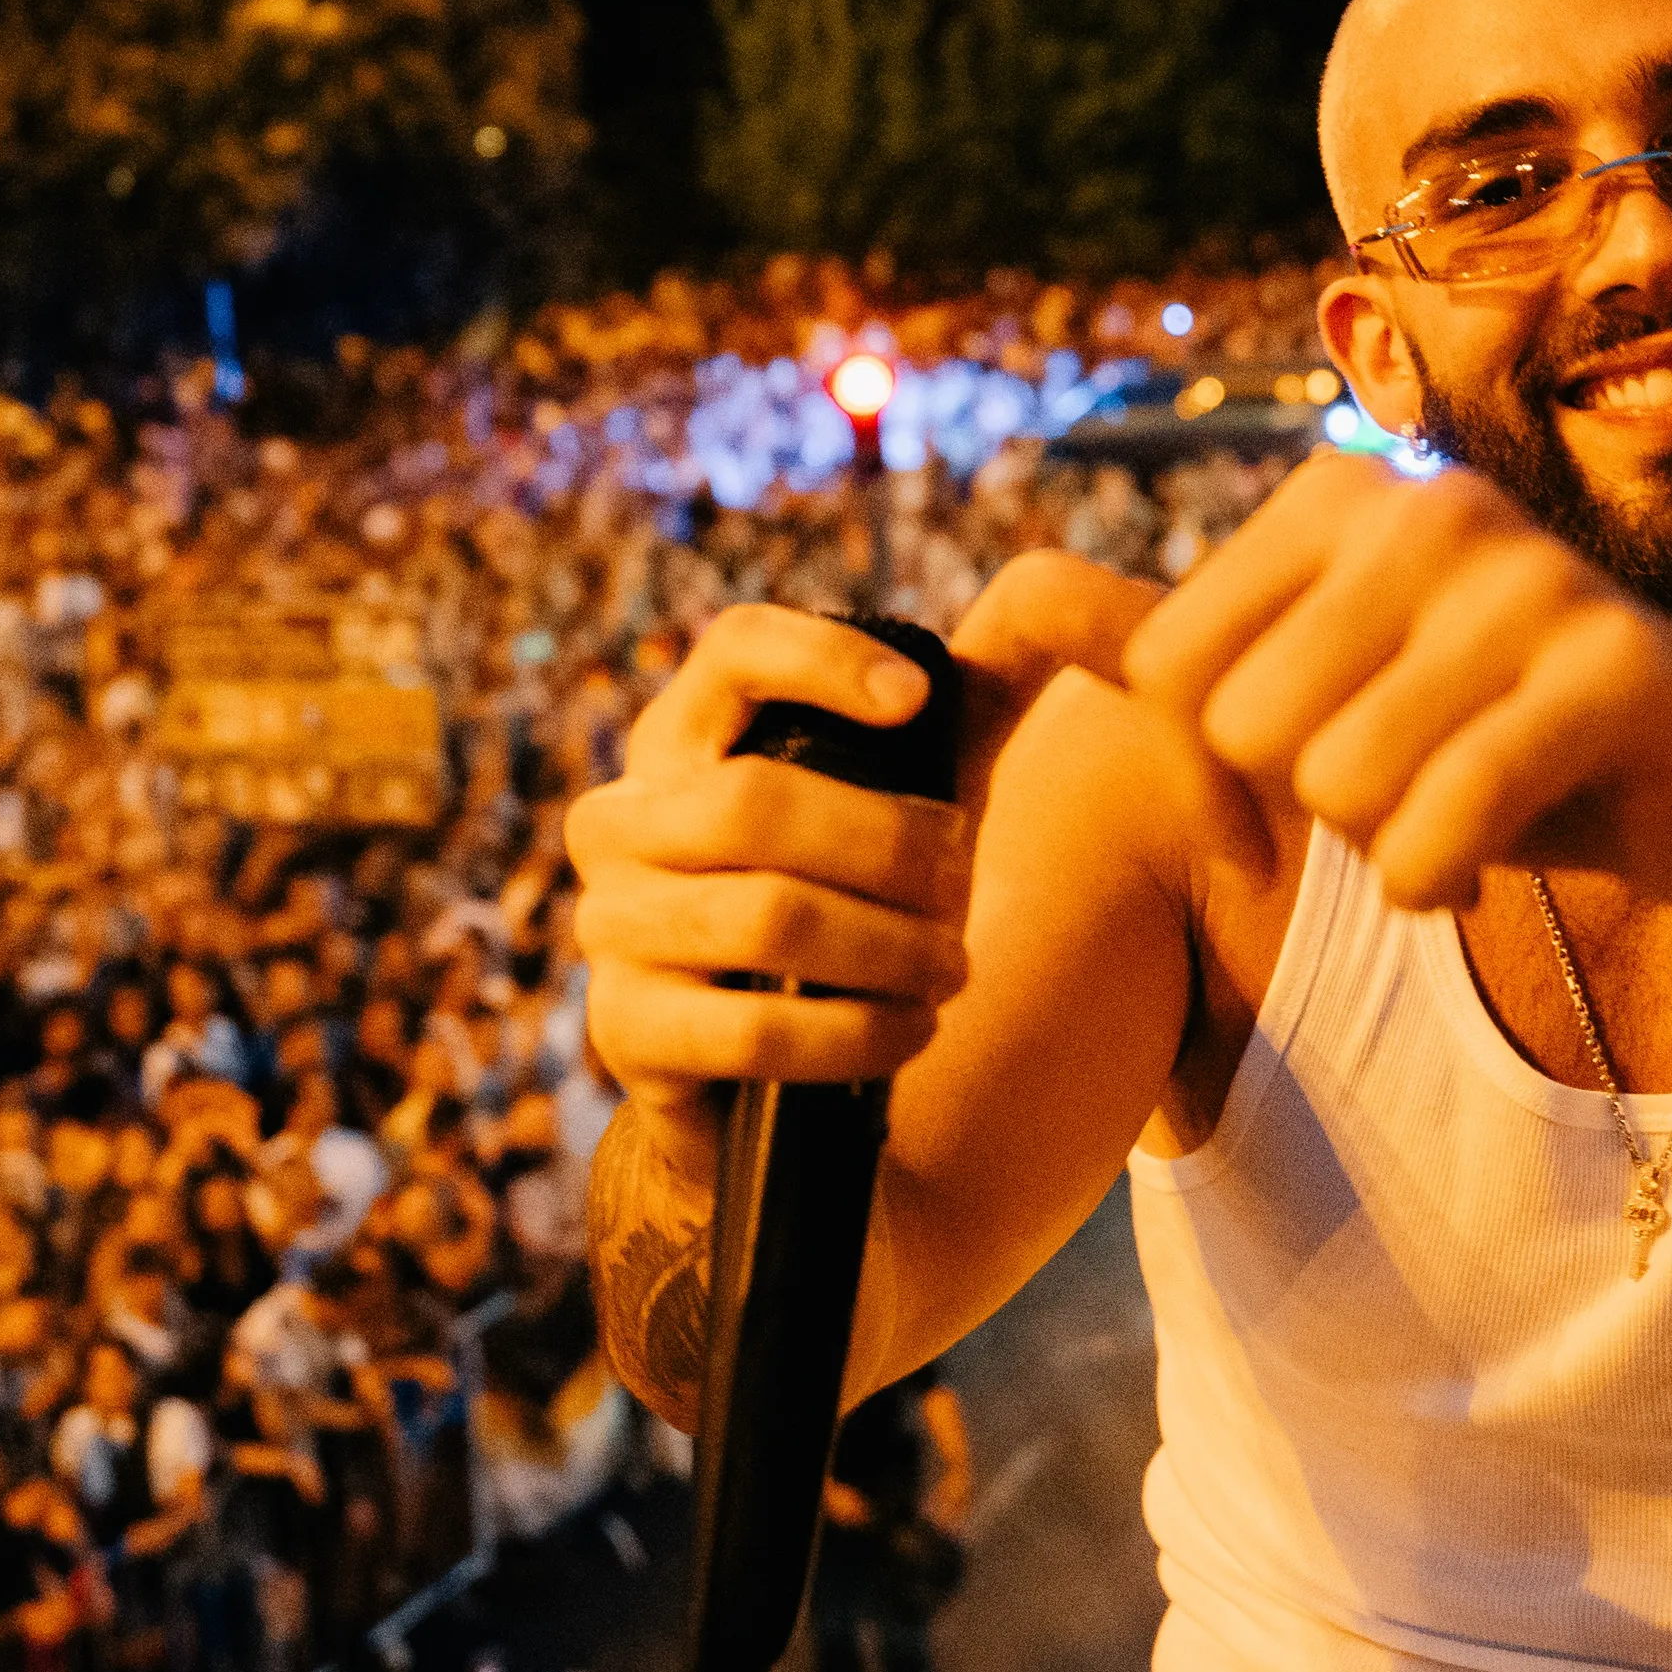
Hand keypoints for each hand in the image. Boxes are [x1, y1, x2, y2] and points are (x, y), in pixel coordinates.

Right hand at [566, 561, 1149, 1144]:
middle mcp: (621, 820)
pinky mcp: (625, 1031)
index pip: (732, 650)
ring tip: (953, 964)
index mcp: (682, 739)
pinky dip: (857, 1032)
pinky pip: (753, 1029)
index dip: (822, 659)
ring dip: (889, 946)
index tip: (918, 701)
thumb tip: (1060, 600)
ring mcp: (611, 926)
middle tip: (964, 885)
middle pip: (758, 801)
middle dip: (889, 846)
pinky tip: (914, 1028)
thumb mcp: (903, 794)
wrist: (757, 1071)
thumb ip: (971, 705)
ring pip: (767, 917)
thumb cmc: (844, 898)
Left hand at [1114, 460, 1671, 922]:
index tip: (1316, 763)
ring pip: (1336, 783)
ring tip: (1456, 805)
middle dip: (1310, 806)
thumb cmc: (1485, 734)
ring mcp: (1529, 574)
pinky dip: (1437, 877)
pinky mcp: (1612, 668)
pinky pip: (1438, 824)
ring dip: (1383, 843)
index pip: (1169, 677)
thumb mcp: (1302, 686)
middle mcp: (1426, 504)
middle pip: (1246, 733)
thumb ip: (1144, 646)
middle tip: (1406, 786)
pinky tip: (1488, 857)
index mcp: (1337, 497)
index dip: (1224, 768)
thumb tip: (982, 612)